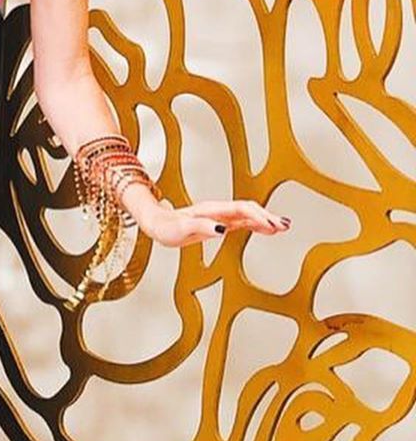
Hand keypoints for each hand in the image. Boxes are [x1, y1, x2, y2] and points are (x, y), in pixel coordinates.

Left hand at [137, 197, 290, 247]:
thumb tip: (222, 229)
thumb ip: (201, 227)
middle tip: (283, 226)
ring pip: (248, 215)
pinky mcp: (219, 223)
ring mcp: (219, 216)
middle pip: (248, 210)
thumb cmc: (165, 228)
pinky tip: (266, 229)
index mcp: (211, 210)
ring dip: (265, 220)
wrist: (156, 224)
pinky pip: (242, 221)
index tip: (270, 225)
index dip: (256, 216)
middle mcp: (218, 211)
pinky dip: (256, 224)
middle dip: (266, 216)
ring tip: (282, 227)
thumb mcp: (180, 230)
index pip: (240, 210)